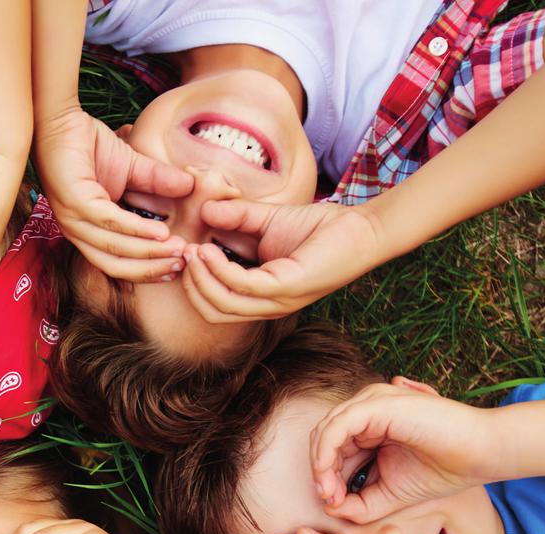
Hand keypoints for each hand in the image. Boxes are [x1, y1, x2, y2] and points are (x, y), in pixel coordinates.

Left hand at [34, 107, 192, 280]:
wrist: (62, 119)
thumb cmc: (89, 145)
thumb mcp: (132, 168)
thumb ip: (157, 181)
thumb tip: (191, 186)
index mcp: (88, 232)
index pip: (118, 264)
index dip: (148, 269)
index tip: (178, 267)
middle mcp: (77, 232)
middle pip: (116, 265)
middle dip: (151, 268)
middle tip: (182, 263)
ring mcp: (73, 218)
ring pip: (114, 248)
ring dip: (149, 252)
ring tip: (177, 248)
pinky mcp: (74, 201)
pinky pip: (109, 222)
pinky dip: (136, 229)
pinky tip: (160, 232)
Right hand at [179, 199, 386, 320]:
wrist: (361, 228)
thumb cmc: (320, 228)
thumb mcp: (267, 220)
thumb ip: (236, 217)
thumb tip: (204, 210)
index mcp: (261, 296)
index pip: (215, 304)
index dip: (193, 282)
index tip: (183, 251)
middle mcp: (267, 305)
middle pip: (214, 311)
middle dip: (191, 284)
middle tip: (183, 253)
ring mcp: (277, 301)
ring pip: (223, 304)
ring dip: (200, 278)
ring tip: (193, 250)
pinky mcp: (288, 288)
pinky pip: (242, 286)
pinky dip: (220, 269)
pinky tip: (209, 248)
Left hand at [310, 378, 495, 522]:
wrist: (481, 454)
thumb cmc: (442, 471)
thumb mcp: (390, 494)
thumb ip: (359, 503)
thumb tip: (329, 508)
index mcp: (370, 428)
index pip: (333, 450)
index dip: (326, 478)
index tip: (333, 504)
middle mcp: (368, 411)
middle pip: (324, 439)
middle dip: (321, 473)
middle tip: (329, 500)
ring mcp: (372, 403)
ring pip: (326, 431)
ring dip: (321, 465)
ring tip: (330, 492)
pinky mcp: (377, 404)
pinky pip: (337, 425)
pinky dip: (327, 451)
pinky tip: (329, 474)